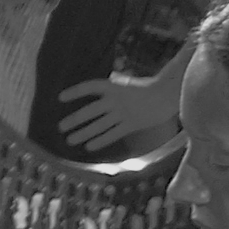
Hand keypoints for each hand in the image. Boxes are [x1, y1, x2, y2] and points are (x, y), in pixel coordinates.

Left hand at [55, 74, 177, 156]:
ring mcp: (124, 113)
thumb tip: (101, 84)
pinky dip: (100, 140)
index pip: (91, 87)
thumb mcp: (127, 81)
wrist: (168, 95)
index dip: (75, 92)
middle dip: (74, 119)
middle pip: (91, 111)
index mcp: (114, 87)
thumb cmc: (146, 87)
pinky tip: (89, 147)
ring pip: (99, 125)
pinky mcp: (131, 124)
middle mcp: (116, 100)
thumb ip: (114, 83)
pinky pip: (113, 134)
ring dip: (83, 133)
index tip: (60, 98)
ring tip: (69, 140)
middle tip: (60, 127)